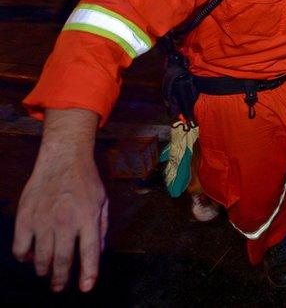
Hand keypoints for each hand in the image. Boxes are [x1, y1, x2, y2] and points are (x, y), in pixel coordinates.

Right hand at [12, 109, 106, 292]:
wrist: (62, 159)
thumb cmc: (86, 181)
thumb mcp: (103, 202)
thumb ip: (101, 228)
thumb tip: (98, 252)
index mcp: (88, 218)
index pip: (90, 252)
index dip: (88, 273)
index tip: (85, 288)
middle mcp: (65, 221)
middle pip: (62, 260)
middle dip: (61, 278)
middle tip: (59, 287)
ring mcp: (43, 220)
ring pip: (40, 258)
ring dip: (43, 270)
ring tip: (46, 272)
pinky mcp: (25, 217)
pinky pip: (20, 247)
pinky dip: (23, 256)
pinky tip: (28, 256)